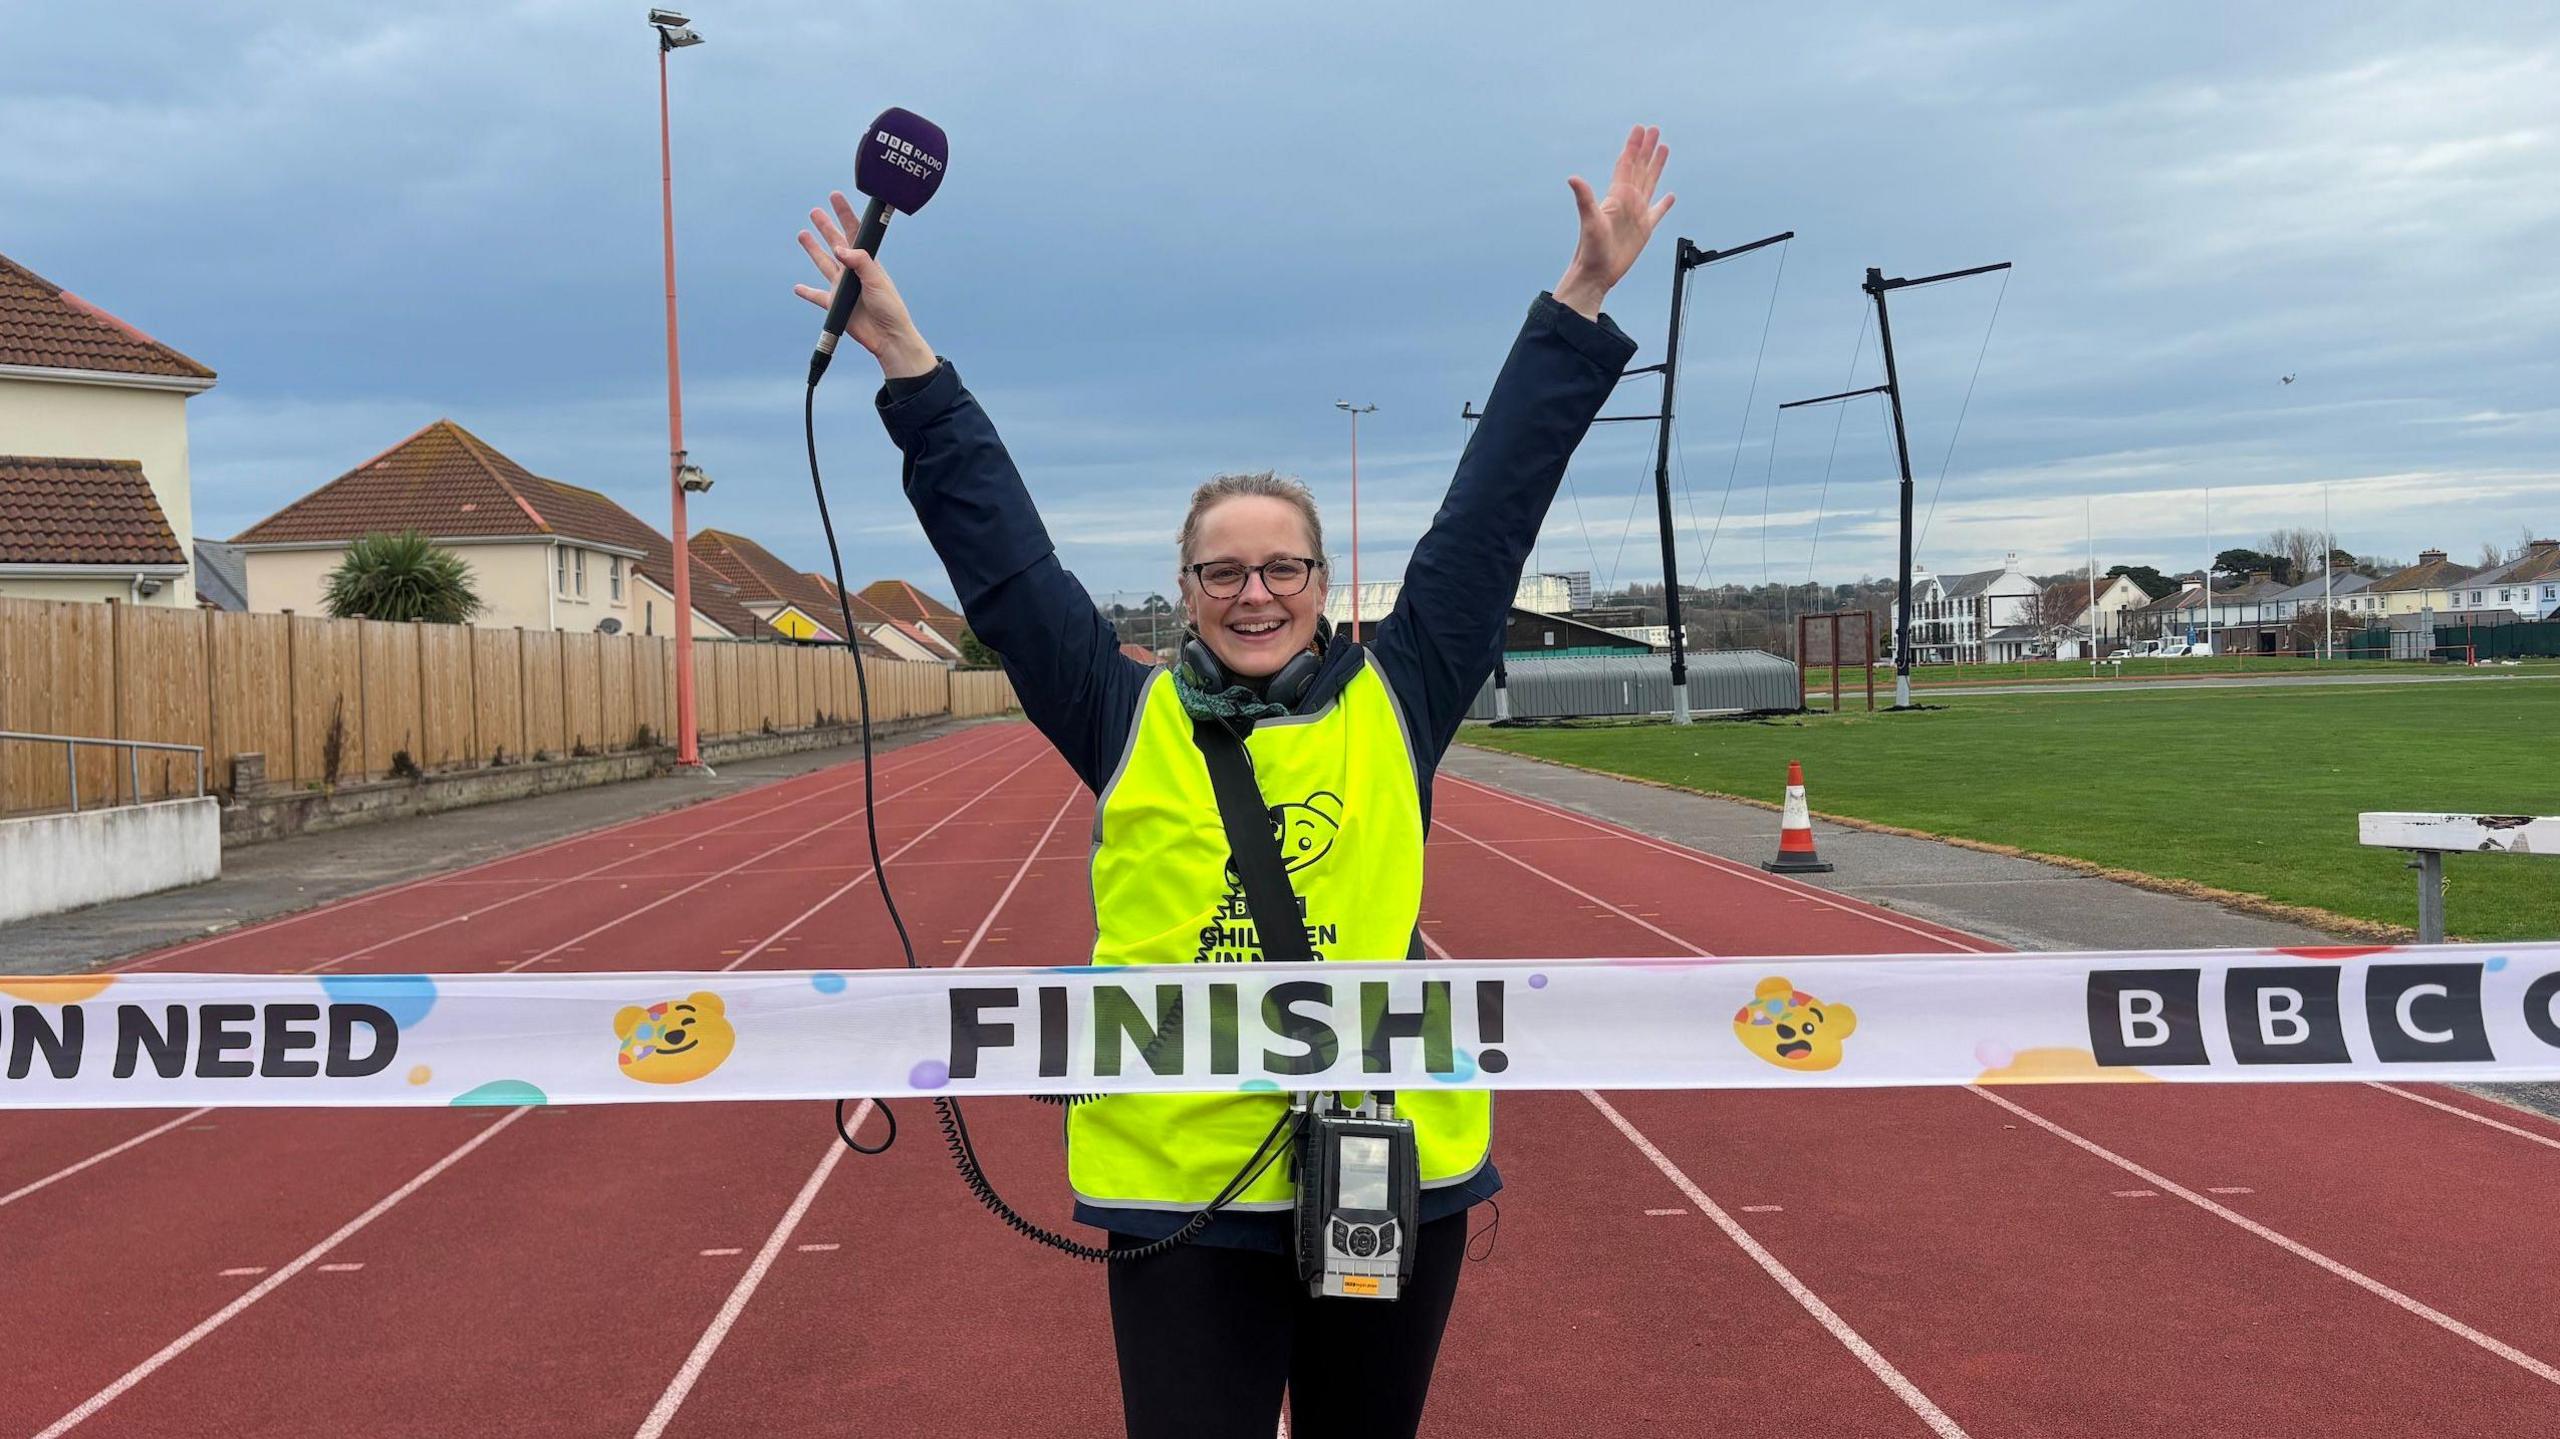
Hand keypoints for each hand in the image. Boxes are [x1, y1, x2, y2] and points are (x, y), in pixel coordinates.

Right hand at [794, 191, 936, 378]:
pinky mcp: (835, 305)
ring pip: (823, 264)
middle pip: (835, 243)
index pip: (854, 232)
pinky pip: (817, 296)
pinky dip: (807, 292)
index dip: (844, 213)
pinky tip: (797, 287)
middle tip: (815, 211)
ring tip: (803, 234)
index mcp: (867, 262)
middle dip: (826, 227)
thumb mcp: (878, 281)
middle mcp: (852, 271)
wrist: (888, 337)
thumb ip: (860, 262)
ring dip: (813, 250)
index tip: (835, 196)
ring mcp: (842, 288)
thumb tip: (839, 248)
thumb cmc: (890, 308)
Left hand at [1554, 126, 1674, 318]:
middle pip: (1640, 168)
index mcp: (1617, 196)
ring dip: (1656, 166)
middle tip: (1654, 129)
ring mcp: (1636, 214)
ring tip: (1664, 149)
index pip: (1627, 164)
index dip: (1634, 146)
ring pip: (1650, 183)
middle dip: (1647, 149)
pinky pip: (1657, 212)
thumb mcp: (1589, 221)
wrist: (1596, 273)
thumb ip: (1584, 198)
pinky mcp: (1644, 230)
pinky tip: (1670, 196)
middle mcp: (1628, 201)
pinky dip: (1664, 204)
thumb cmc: (1590, 249)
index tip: (1640, 129)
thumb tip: (1572, 178)